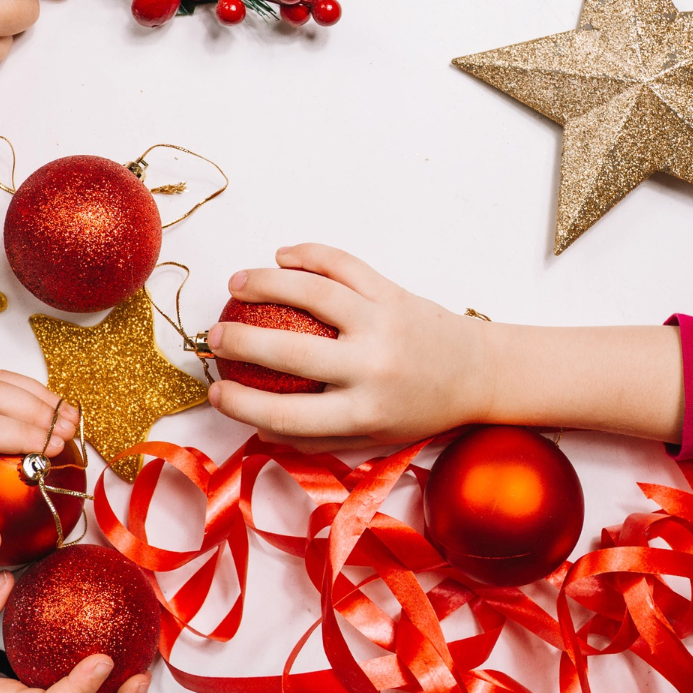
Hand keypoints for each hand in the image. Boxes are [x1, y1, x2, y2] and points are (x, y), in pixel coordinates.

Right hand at [206, 245, 493, 451]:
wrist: (477, 373)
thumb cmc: (418, 409)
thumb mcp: (373, 437)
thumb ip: (319, 435)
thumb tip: (257, 427)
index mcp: (365, 413)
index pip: (287, 415)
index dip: (241, 407)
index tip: (216, 394)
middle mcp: (372, 367)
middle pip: (290, 352)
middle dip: (240, 342)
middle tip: (215, 336)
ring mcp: (383, 323)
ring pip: (313, 293)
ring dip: (266, 283)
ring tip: (236, 284)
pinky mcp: (393, 292)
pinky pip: (344, 265)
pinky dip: (310, 255)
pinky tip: (283, 257)